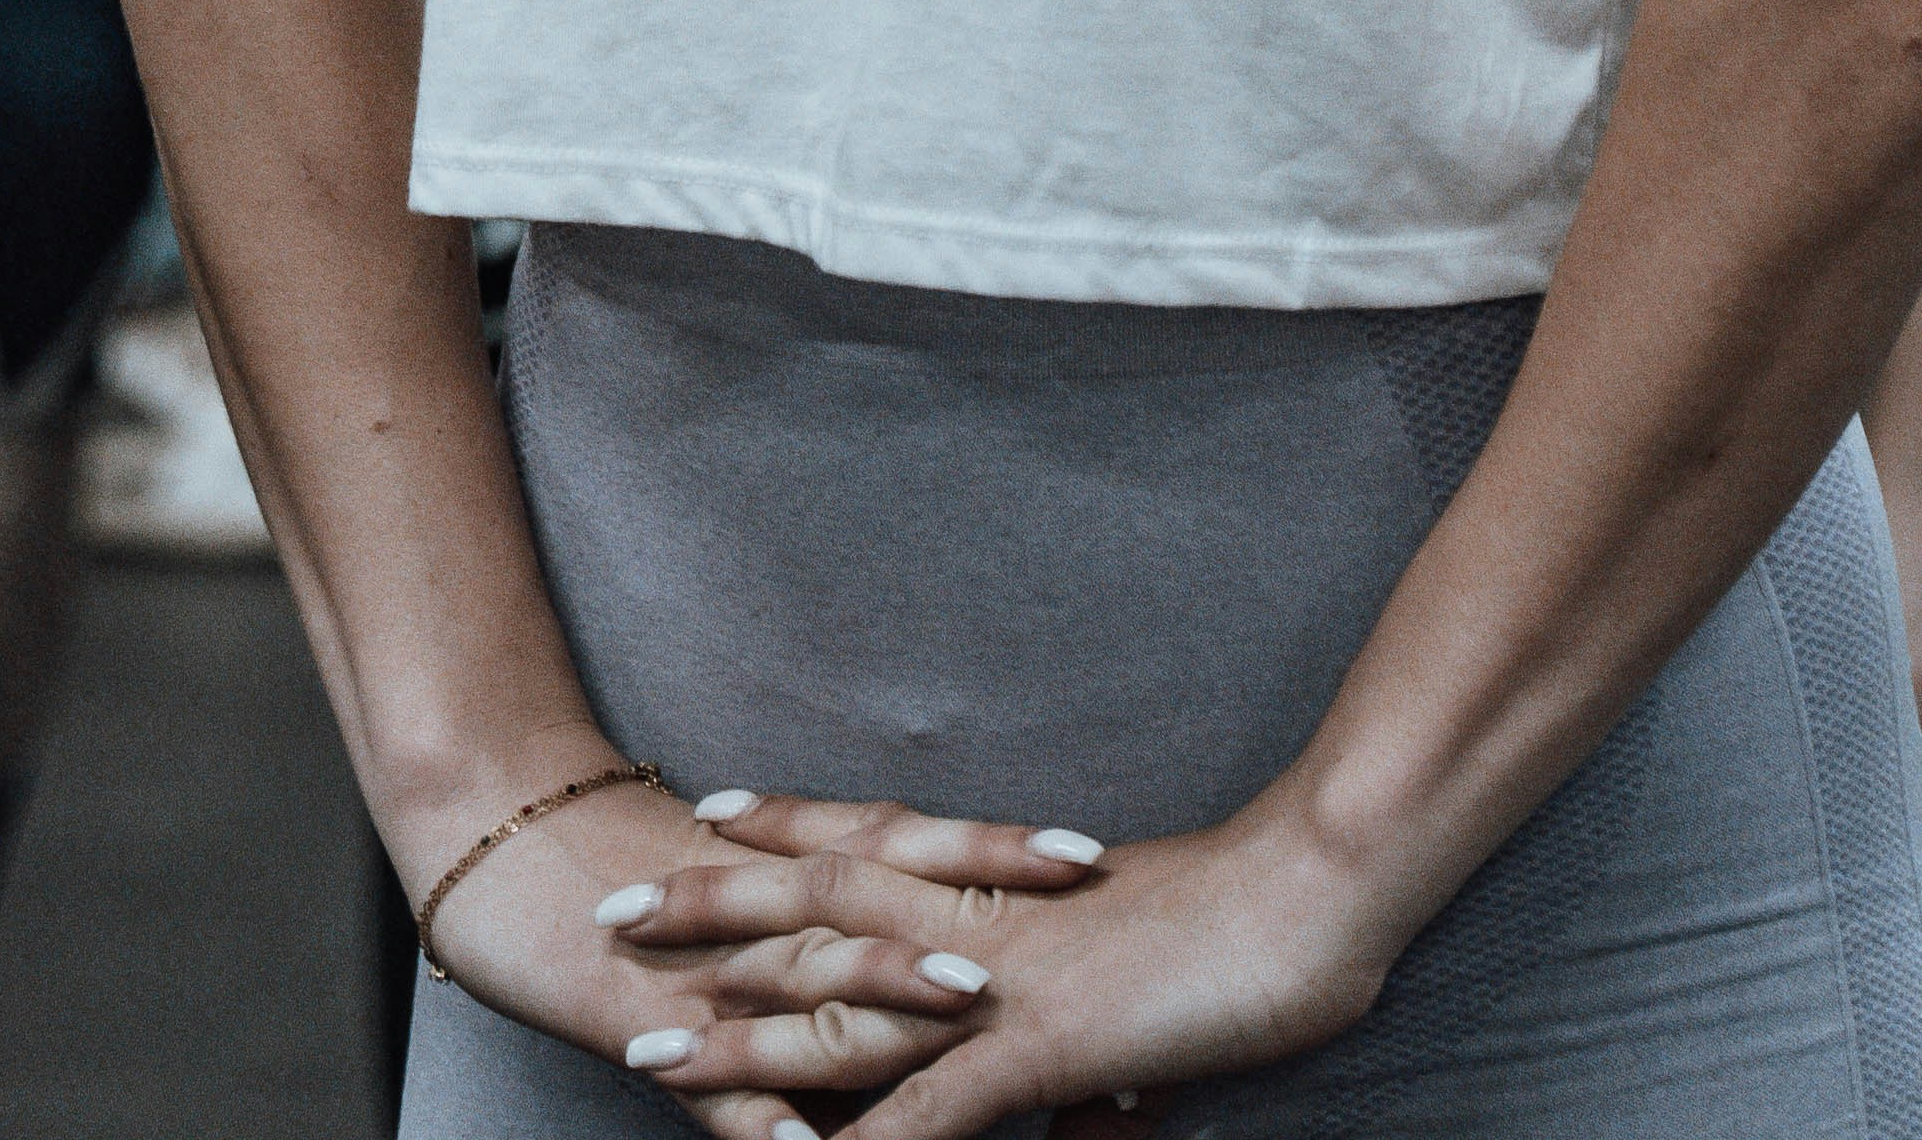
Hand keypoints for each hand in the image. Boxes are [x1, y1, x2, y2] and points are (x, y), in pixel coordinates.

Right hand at [459, 790, 1108, 1139]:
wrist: (488, 823)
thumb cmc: (609, 857)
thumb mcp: (728, 883)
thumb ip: (813, 916)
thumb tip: (913, 956)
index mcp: (785, 866)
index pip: (909, 844)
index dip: (997, 847)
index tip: (1092, 852)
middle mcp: (761, 905)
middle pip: (885, 890)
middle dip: (982, 894)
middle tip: (1081, 894)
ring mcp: (706, 967)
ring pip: (810, 977)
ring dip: (889, 987)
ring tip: (971, 998)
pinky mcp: (643, 1025)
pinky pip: (712, 1086)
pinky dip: (757, 1115)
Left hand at [595, 788, 1387, 1135]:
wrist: (1311, 890)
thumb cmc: (1249, 909)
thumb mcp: (1144, 943)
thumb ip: (1082, 978)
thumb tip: (1062, 1033)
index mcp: (1003, 878)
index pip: (871, 839)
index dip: (786, 828)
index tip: (703, 811)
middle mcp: (978, 916)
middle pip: (817, 906)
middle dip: (710, 910)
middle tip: (609, 912)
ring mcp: (999, 982)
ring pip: (840, 1007)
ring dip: (741, 1035)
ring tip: (650, 1048)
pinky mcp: (1036, 1047)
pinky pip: (928, 1113)